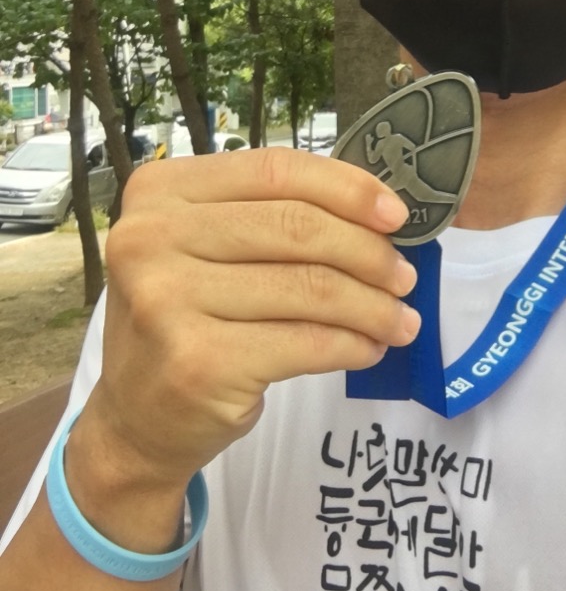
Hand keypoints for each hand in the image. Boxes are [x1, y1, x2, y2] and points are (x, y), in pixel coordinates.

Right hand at [77, 147, 416, 492]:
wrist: (136, 421)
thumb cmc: (188, 317)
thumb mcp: (210, 247)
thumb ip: (273, 215)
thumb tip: (380, 212)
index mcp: (161, 190)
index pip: (275, 169)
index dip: (346, 188)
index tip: (396, 215)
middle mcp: (152, 238)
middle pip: (297, 227)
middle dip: (368, 252)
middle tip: (404, 276)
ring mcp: (169, 300)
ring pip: (310, 287)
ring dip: (372, 305)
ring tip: (399, 318)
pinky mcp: (198, 362)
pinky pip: (306, 342)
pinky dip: (352, 344)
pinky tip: (370, 347)